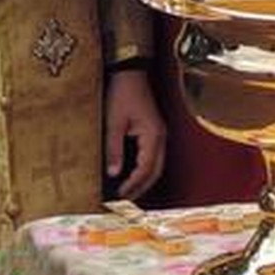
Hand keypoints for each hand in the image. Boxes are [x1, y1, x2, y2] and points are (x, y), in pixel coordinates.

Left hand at [103, 69, 166, 199]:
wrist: (131, 74)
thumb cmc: (122, 95)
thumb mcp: (113, 123)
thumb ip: (114, 149)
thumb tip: (114, 173)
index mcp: (153, 136)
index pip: (146, 169)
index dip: (133, 184)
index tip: (119, 195)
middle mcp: (160, 137)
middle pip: (156, 170)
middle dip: (142, 187)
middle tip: (125, 200)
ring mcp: (159, 133)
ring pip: (157, 164)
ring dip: (144, 179)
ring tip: (128, 190)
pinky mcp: (154, 130)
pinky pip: (154, 156)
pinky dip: (145, 168)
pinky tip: (132, 172)